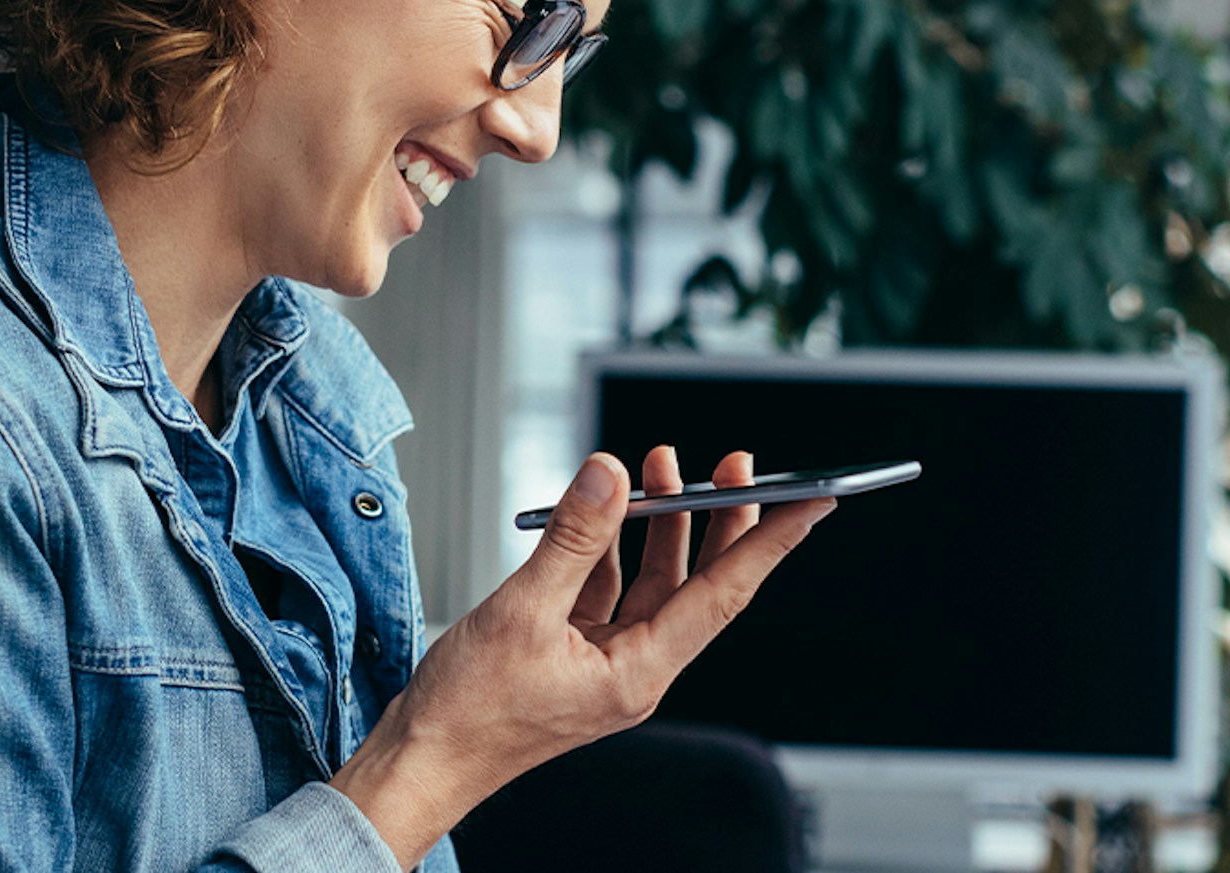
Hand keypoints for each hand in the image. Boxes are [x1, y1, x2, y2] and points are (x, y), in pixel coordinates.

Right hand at [332, 447, 832, 866]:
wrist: (417, 766)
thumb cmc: (466, 716)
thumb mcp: (520, 611)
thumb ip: (571, 536)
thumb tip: (611, 473)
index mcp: (640, 674)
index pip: (725, 594)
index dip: (770, 542)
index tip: (812, 502)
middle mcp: (636, 670)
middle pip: (701, 583)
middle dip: (719, 519)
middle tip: (737, 463)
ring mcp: (607, 662)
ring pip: (655, 581)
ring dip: (661, 524)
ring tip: (663, 465)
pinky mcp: (576, 653)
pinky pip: (609, 590)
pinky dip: (608, 547)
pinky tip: (603, 511)